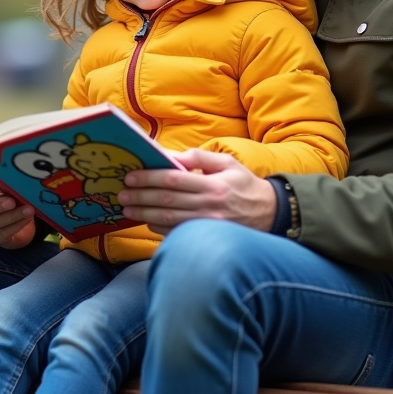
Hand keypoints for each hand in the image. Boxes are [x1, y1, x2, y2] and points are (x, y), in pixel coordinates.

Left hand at [117, 148, 277, 234]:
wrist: (270, 214)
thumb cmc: (244, 185)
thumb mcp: (227, 163)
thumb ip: (200, 157)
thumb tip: (171, 155)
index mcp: (213, 184)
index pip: (173, 180)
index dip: (149, 178)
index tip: (130, 178)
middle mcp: (210, 206)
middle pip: (167, 201)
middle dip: (140, 198)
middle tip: (121, 195)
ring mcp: (208, 226)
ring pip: (169, 221)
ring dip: (144, 215)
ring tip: (127, 210)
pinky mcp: (208, 238)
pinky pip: (178, 234)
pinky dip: (159, 229)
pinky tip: (146, 222)